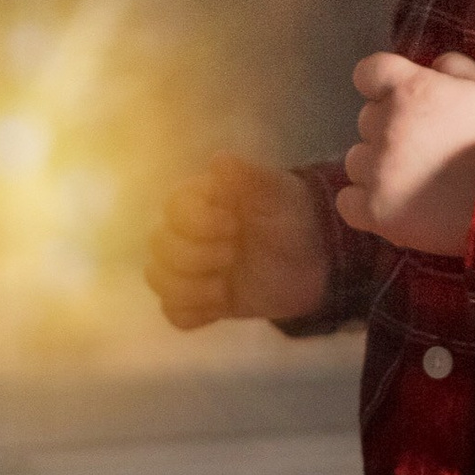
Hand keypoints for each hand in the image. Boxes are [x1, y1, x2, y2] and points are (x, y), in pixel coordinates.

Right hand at [144, 155, 330, 330]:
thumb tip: (218, 160)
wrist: (316, 260)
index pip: (173, 208)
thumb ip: (247, 177)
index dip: (199, 221)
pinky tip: (221, 303)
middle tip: (234, 253)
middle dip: (196, 255)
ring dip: (190, 287)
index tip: (234, 224)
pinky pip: (175, 314)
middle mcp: (188, 233)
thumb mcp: (276, 194)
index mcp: (201, 201)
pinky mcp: (201, 301)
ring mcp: (192, 269)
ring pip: (158, 279)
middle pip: (159, 245)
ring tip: (224, 285)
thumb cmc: (292, 217)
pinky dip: (194, 313)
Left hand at [341, 52, 474, 257]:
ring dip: (377, 167)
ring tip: (414, 181)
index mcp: (409, 89)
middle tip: (423, 149)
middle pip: (366, 120)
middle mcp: (385, 125)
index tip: (397, 100)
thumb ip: (456, 67)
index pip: (368, 73)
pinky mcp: (375, 210)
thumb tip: (433, 64)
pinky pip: (347, 201)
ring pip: (357, 161)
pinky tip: (390, 205)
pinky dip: (363, 203)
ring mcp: (377, 170)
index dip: (381, 85)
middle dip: (389, 130)